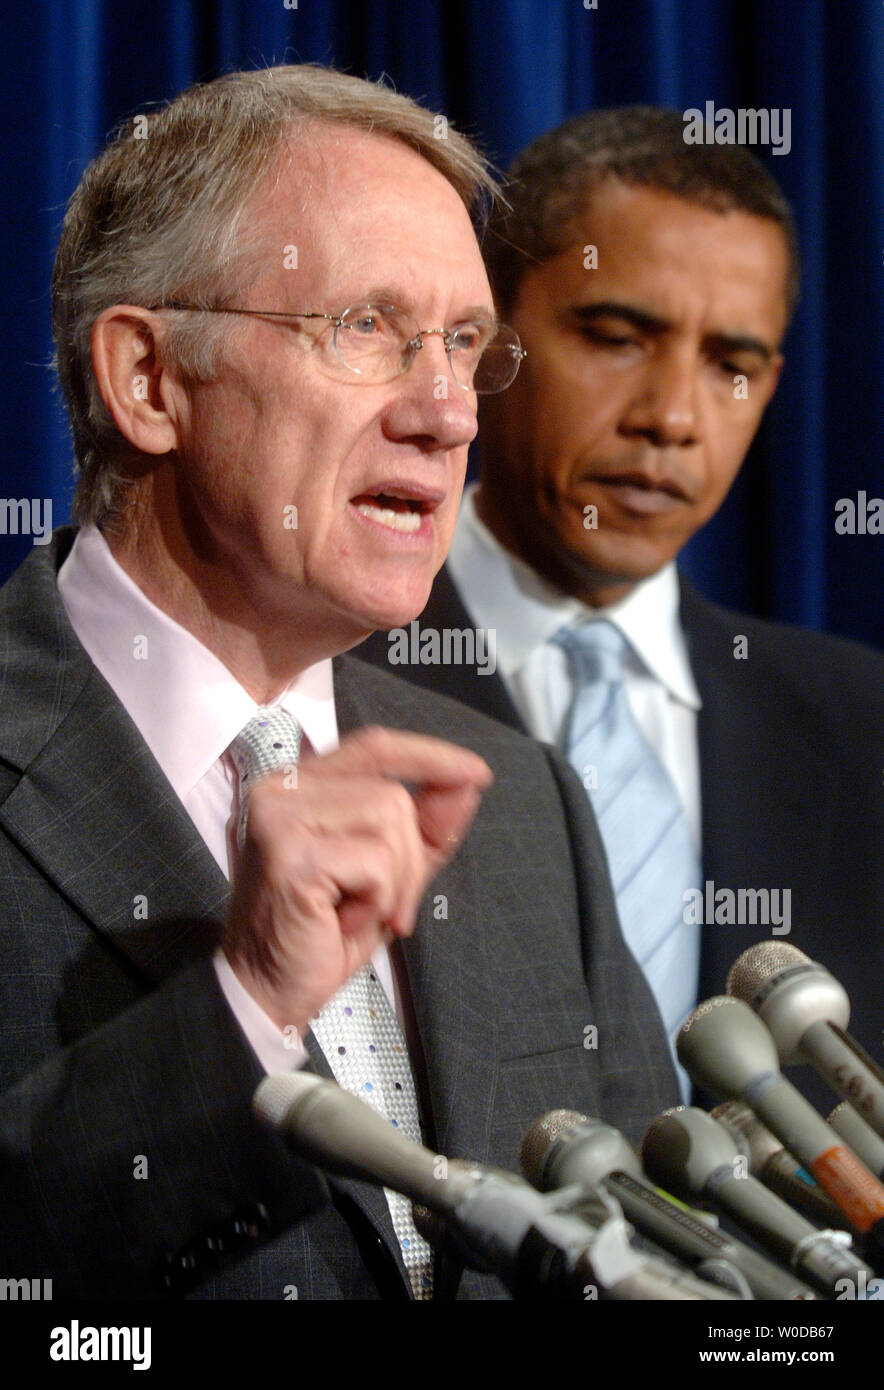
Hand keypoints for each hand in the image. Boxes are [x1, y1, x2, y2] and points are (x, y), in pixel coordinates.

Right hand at [222, 726, 491, 1034]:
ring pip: (388, 819)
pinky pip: (375, 860)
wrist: (269, 992)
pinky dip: (376, 899)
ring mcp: (280, 816)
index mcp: (300, 785)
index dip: (429, 757)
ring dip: (394, 882)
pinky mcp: (289, 852)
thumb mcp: (389, 874)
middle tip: (386, 908)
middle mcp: (281, 789)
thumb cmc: (324, 933)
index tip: (476, 774)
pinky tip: (340, 921)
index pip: (375, 748)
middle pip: (392, 794)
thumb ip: (425, 827)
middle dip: (410, 859)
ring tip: (357, 912)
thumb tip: (467, 783)